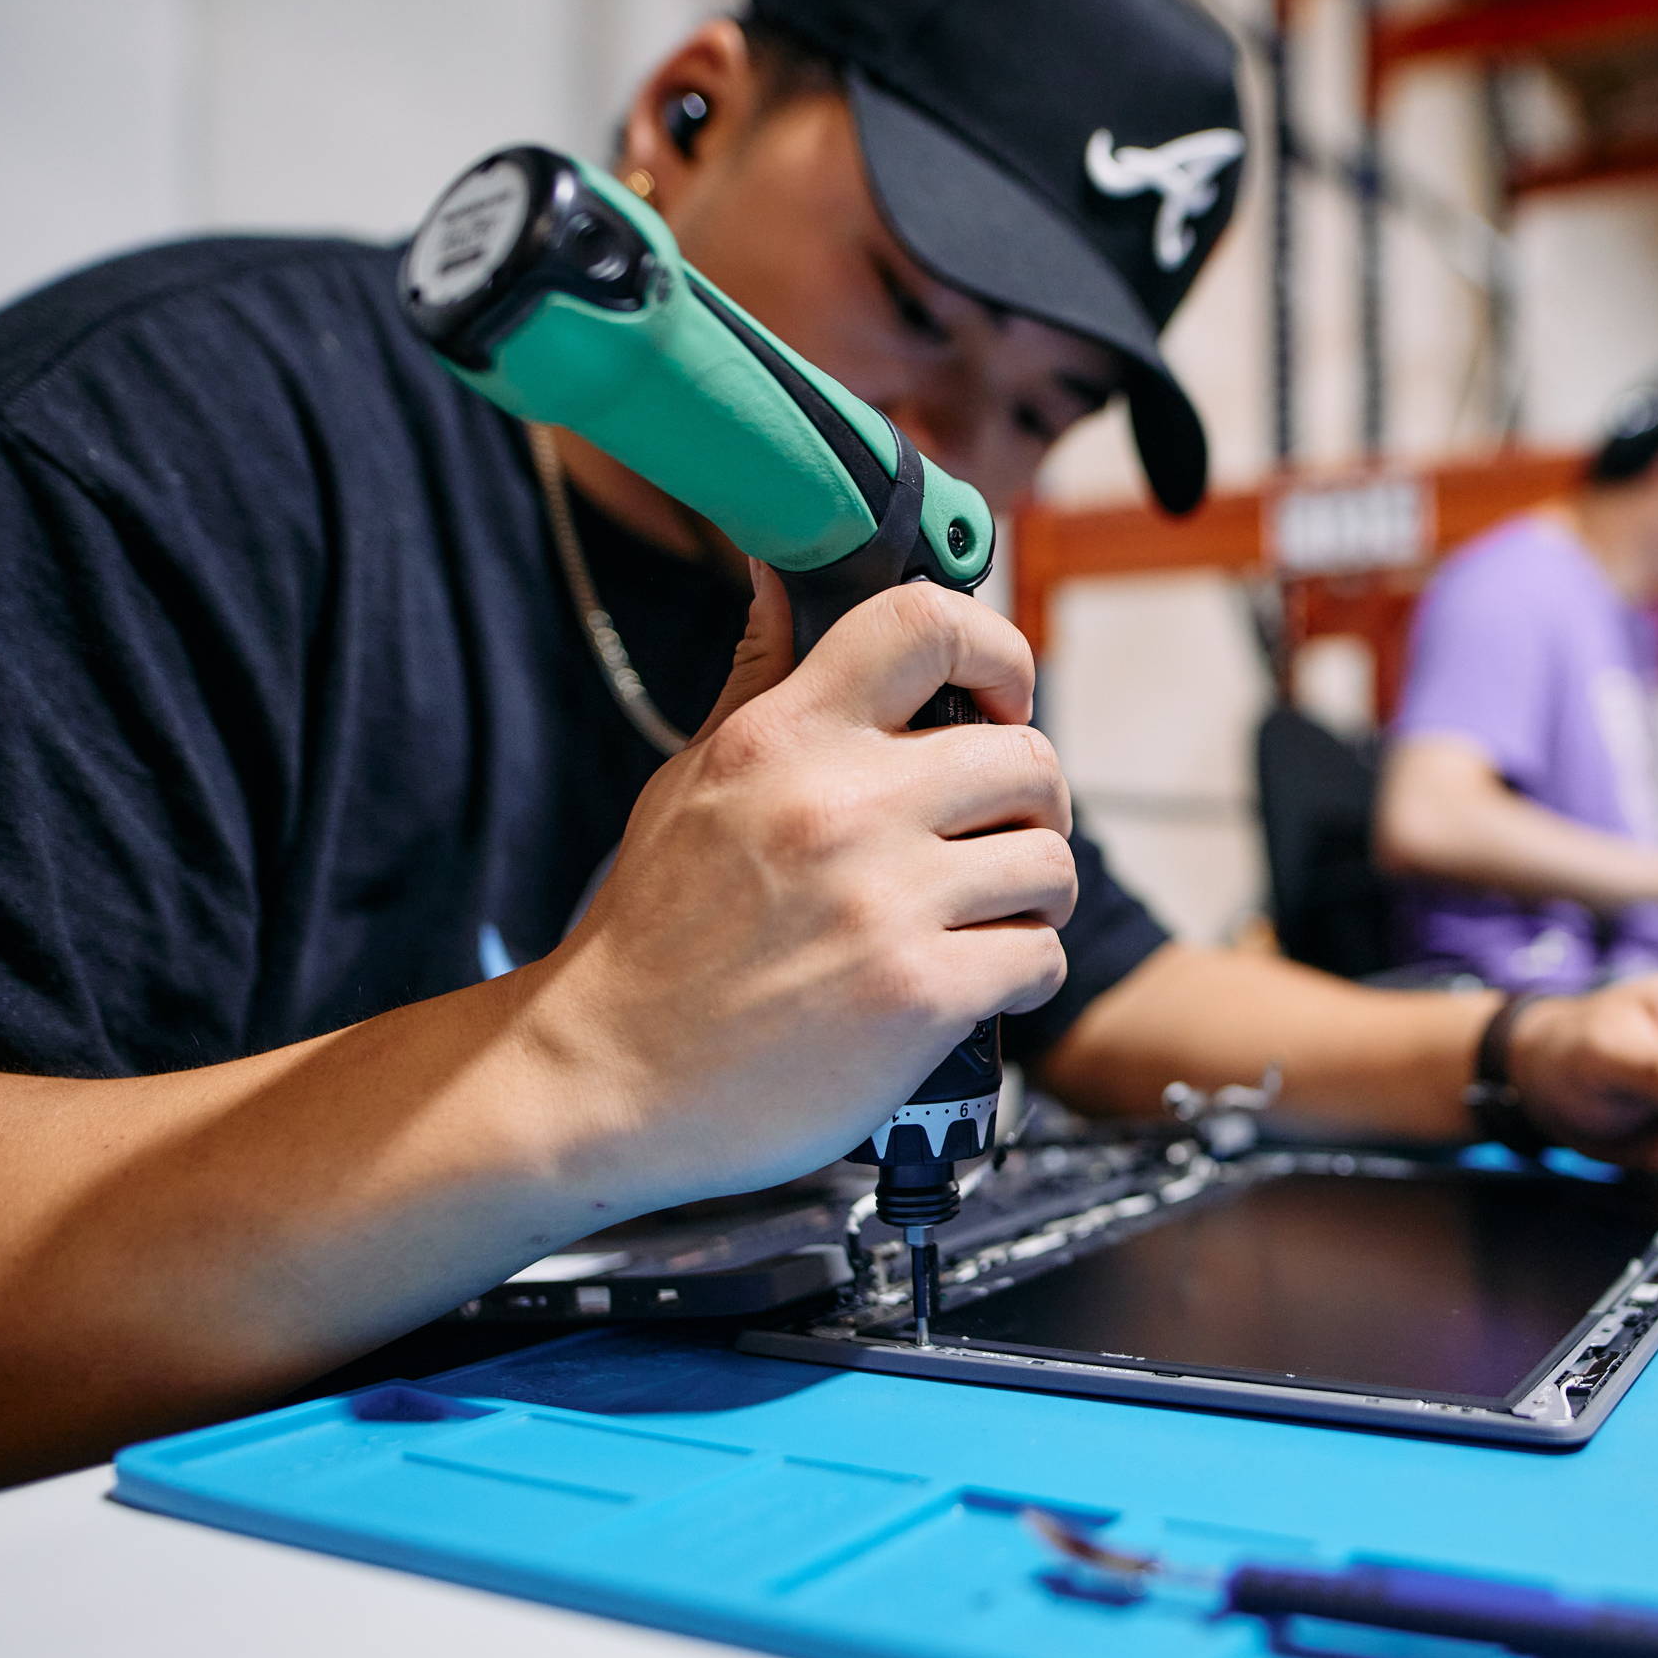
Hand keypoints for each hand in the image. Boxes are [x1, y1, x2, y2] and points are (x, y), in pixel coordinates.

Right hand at [520, 567, 1074, 1199]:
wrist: (607, 1078)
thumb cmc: (652, 932)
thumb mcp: (690, 785)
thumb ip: (756, 682)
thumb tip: (781, 578)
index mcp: (784, 737)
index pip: (926, 624)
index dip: (999, 651)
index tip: (1003, 701)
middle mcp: (843, 805)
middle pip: (1027, 758)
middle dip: (1036, 802)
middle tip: (1006, 837)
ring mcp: (886, 902)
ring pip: (1050, 863)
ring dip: (1040, 895)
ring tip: (995, 915)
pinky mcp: (919, 995)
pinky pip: (1041, 956)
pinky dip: (1028, 972)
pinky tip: (982, 981)